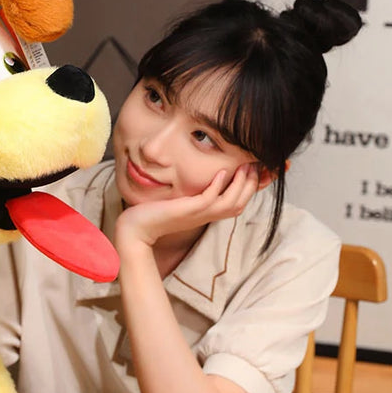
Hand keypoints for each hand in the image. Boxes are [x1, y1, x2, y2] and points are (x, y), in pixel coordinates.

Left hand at [115, 163, 259, 249]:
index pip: (238, 203)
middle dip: (252, 184)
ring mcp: (198, 214)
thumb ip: (192, 192)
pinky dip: (218, 186)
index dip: (250, 188)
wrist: (136, 229)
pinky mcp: (187, 210)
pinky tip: (221, 172)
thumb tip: (199, 176)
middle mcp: (206, 216)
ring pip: (231, 203)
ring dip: (241, 184)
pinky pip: (209, 199)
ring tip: (245, 166)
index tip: (255, 169)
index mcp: (207, 214)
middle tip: (255, 164)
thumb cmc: (154, 214)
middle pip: (241, 203)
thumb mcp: (179, 201)